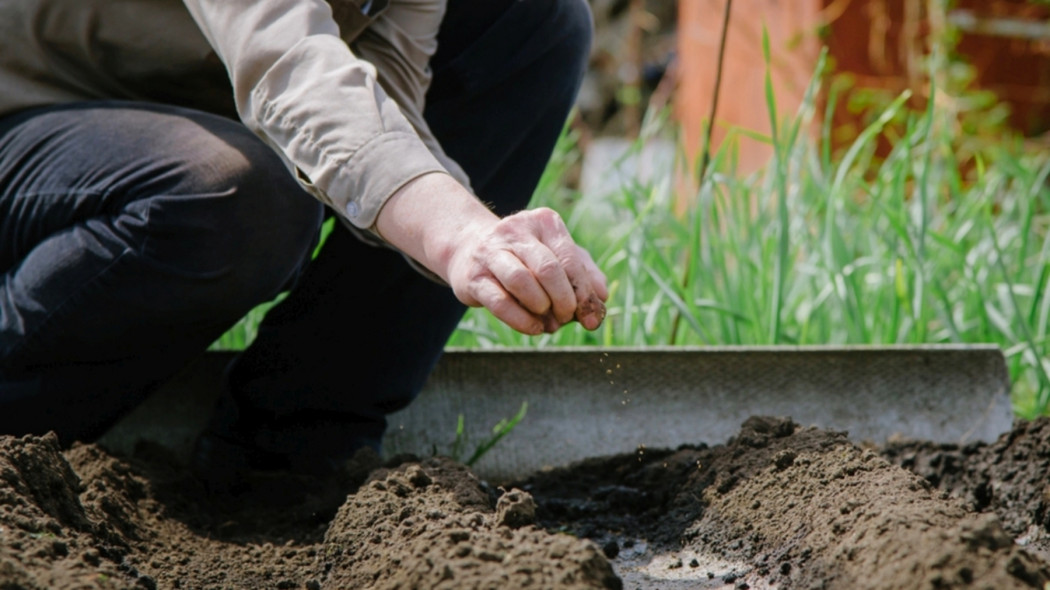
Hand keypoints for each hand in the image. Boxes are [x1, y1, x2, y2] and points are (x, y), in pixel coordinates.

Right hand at [375, 173, 607, 334]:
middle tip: (566, 318)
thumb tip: (602, 298)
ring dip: (541, 308)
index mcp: (544, 222)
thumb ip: (584, 273)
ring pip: (522, 281)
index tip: (591, 316)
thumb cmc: (525, 255)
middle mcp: (515, 231)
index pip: (570, 259)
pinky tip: (533, 328)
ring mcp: (490, 252)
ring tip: (550, 323)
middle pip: (548, 269)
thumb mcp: (557, 255)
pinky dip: (521, 320)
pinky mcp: (473, 277)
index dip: (583, 292)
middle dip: (564, 300)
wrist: (470, 249)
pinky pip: (500, 302)